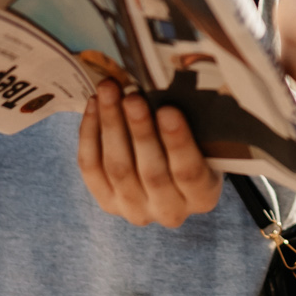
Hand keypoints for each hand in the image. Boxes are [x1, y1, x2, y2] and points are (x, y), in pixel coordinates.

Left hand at [76, 82, 222, 226]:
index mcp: (203, 197)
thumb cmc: (195, 147)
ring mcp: (136, 210)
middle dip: (140, 130)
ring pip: (118, 168)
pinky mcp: (108, 202)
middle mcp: (170, 211)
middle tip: (132, 97)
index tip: (168, 110)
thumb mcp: (205, 140)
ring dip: (111, 125)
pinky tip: (94, 106)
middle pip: (151, 172)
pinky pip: (92, 168)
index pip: (189, 172)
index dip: (177, 143)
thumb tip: (164, 84)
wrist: (171, 171)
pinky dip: (90, 135)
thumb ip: (192, 123)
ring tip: (109, 91)